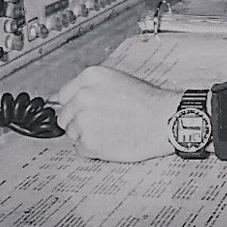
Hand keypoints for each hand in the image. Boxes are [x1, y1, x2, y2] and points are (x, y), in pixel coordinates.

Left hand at [55, 66, 180, 161]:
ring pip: (72, 133)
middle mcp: (83, 96)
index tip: (83, 110)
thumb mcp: (117, 81)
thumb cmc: (147, 102)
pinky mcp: (89, 142)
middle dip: (79, 121)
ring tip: (110, 130)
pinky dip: (93, 148)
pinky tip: (111, 140)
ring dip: (86, 135)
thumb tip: (69, 100)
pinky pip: (80, 148)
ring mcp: (84, 120)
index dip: (74, 105)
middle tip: (101, 122)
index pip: (62, 96)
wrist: (163, 120)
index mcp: (90, 77)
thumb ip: (91, 88)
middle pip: (65, 116)